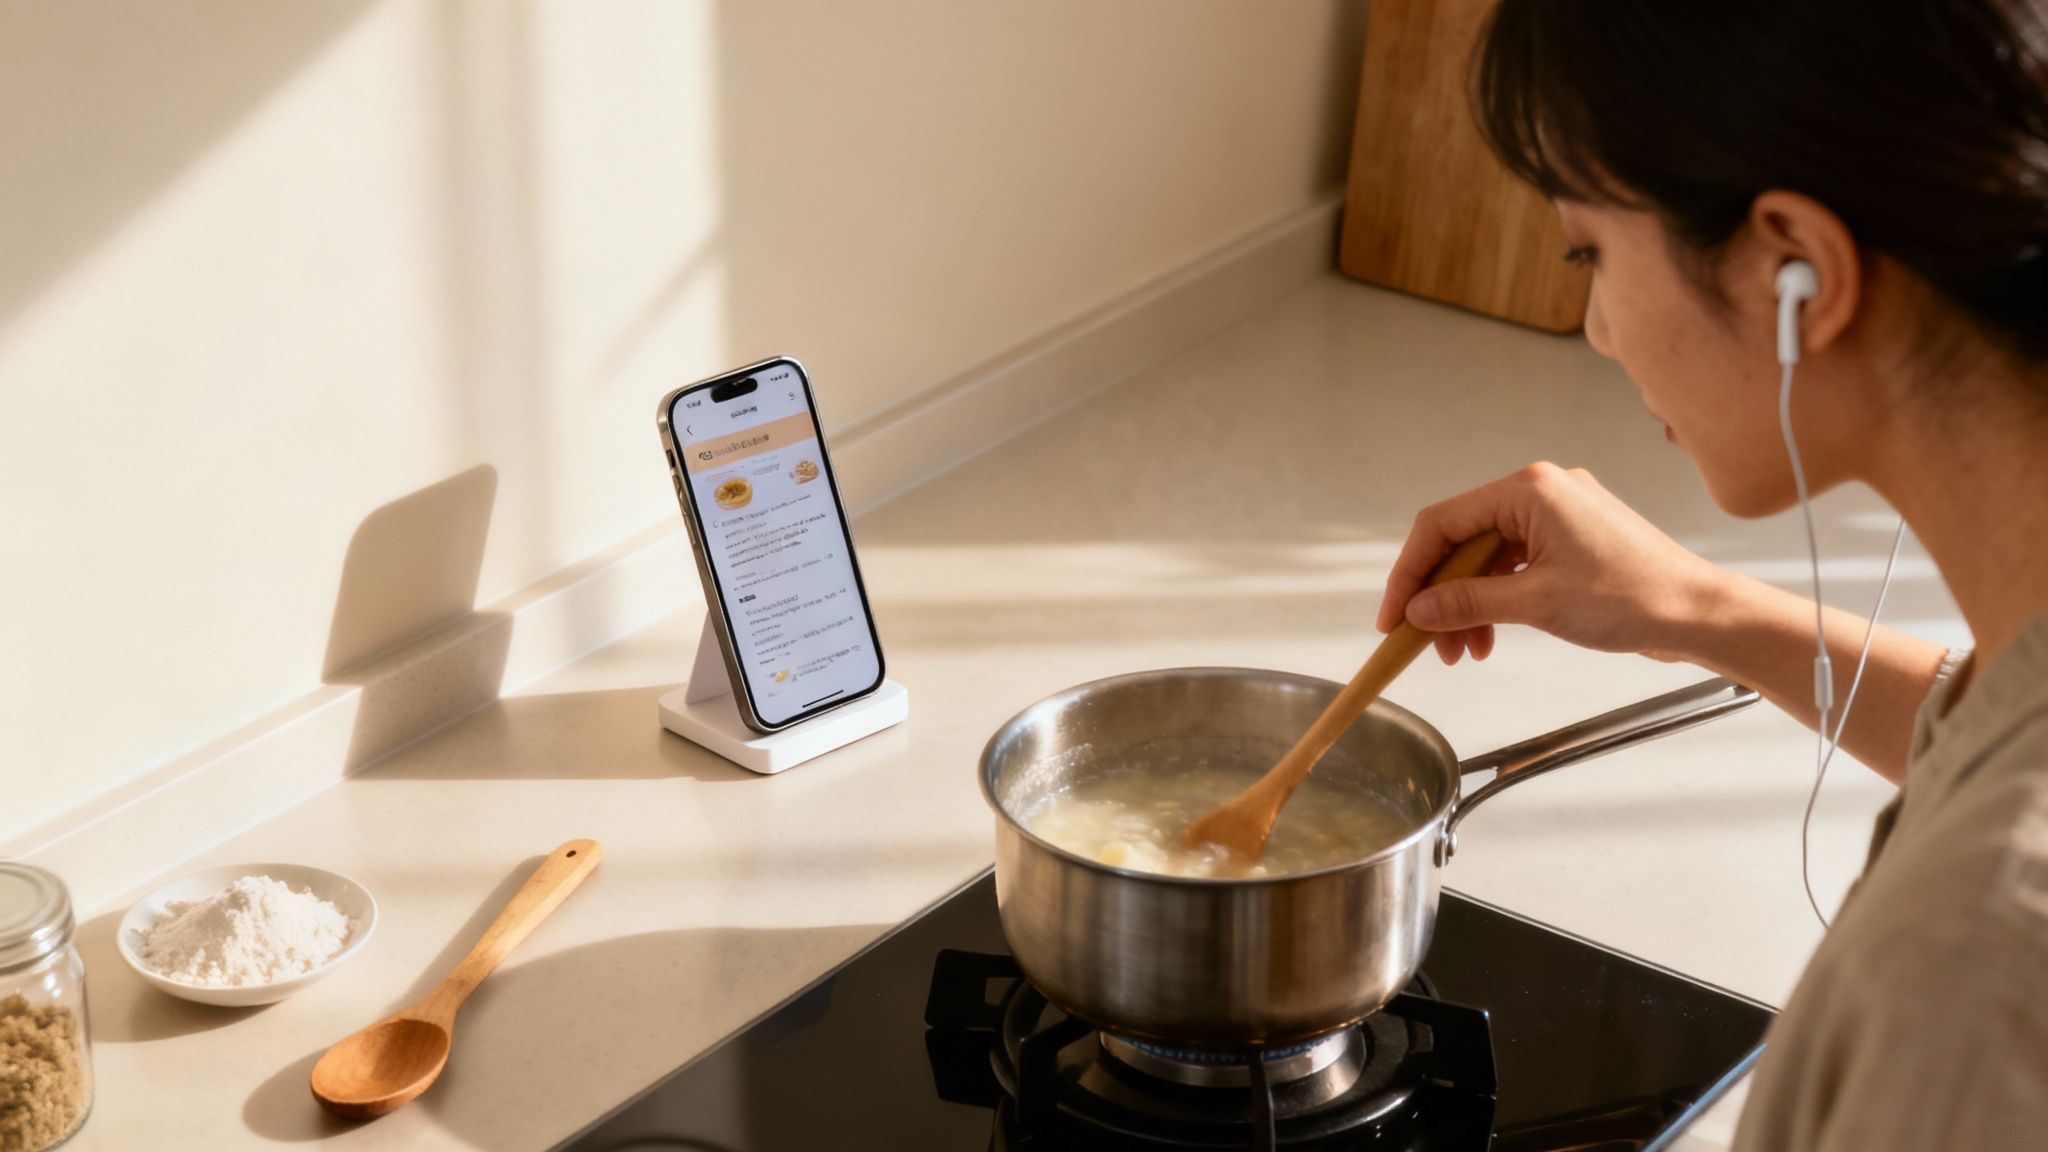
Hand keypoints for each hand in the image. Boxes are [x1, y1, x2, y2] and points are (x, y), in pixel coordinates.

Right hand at [1374, 462, 1729, 664]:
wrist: (1700, 615)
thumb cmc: (1635, 598)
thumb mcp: (1537, 603)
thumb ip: (1469, 602)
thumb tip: (1418, 609)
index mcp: (1529, 489)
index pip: (1441, 525)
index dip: (1409, 573)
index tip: (1392, 616)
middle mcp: (1541, 491)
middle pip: (1462, 542)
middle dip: (1440, 597)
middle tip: (1426, 643)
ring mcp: (1559, 514)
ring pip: (1487, 558)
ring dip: (1467, 604)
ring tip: (1463, 651)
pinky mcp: (1572, 539)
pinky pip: (1515, 565)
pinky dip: (1497, 600)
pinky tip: (1491, 635)